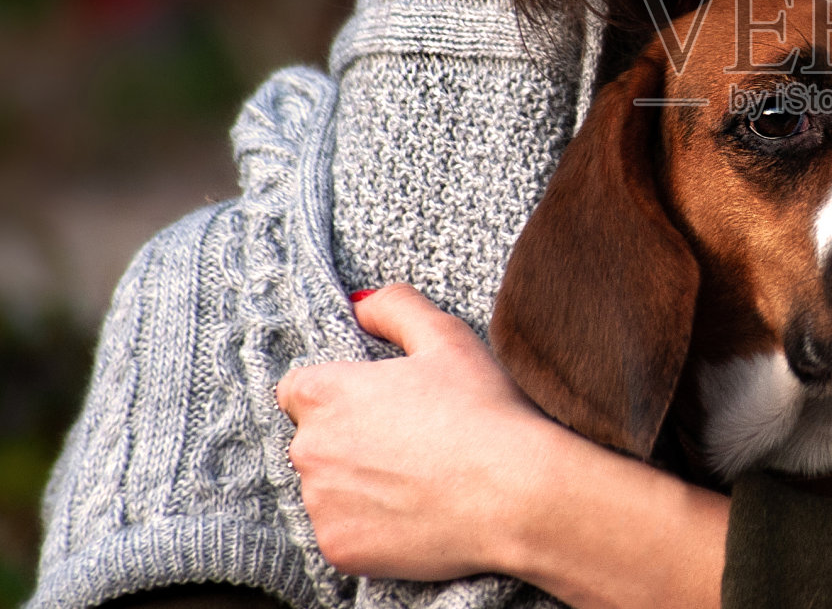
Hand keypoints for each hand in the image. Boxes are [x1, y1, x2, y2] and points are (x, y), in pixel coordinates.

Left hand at [276, 283, 728, 607]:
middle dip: (348, 440)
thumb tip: (360, 303)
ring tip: (417, 479)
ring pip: (327, 489)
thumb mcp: (446, 336)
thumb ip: (394, 307)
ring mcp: (321, 503)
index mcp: (324, 392)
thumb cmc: (482, 410)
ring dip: (357, 484)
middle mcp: (309, 449)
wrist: (514, 494)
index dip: (339, 394)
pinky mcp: (339, 548)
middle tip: (409, 442)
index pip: (298, 389)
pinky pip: (343, 532)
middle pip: (312, 440)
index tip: (378, 405)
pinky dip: (370, 526)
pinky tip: (414, 512)